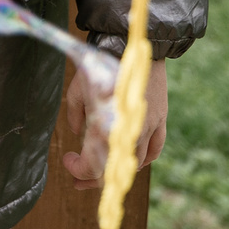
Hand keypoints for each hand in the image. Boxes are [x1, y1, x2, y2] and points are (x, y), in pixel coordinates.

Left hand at [58, 59, 166, 190]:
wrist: (132, 48)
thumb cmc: (100, 66)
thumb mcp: (77, 89)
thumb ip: (74, 113)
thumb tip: (76, 131)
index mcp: (104, 128)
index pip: (92, 166)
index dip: (77, 169)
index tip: (67, 160)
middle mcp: (127, 134)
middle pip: (112, 171)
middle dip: (92, 179)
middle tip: (78, 181)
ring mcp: (146, 128)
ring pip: (134, 164)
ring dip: (117, 172)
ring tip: (102, 173)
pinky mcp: (160, 120)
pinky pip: (154, 149)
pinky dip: (144, 159)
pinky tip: (133, 161)